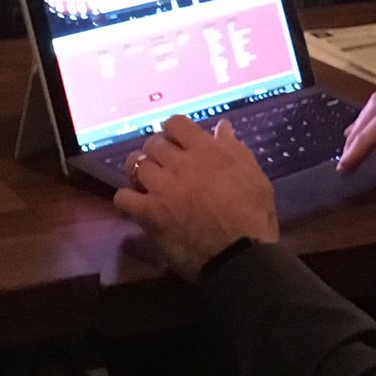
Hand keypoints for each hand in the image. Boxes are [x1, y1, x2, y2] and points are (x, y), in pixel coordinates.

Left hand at [113, 116, 278, 281]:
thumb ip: (233, 146)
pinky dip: (126, 198)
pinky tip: (136, 204)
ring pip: (135, 165)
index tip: (177, 140)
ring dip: (141, 171)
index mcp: (205, 149)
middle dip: (157, 151)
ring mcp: (161, 187)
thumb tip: (222, 126)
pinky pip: (123, 197)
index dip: (173, 130)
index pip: (175, 123)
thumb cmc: (253, 213)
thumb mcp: (252, 172)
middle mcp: (178, 163)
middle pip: (153, 143)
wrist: (239, 253)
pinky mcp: (149, 213)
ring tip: (149, 182)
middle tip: (165, 165)